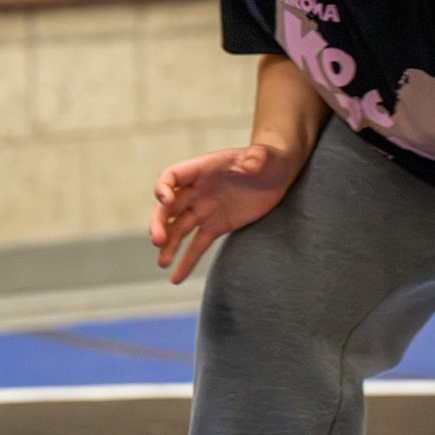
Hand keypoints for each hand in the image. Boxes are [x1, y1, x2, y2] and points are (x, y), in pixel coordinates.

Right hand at [149, 143, 295, 283]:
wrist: (277, 173)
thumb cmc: (268, 159)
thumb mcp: (265, 156)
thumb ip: (256, 158)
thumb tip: (250, 164)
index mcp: (202, 169)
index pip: (172, 176)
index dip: (163, 188)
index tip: (165, 201)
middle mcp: (197, 190)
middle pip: (169, 207)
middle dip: (160, 223)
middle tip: (157, 241)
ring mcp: (205, 209)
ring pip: (179, 228)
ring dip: (168, 244)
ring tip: (162, 264)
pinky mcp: (217, 226)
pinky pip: (198, 245)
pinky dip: (187, 261)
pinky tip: (176, 278)